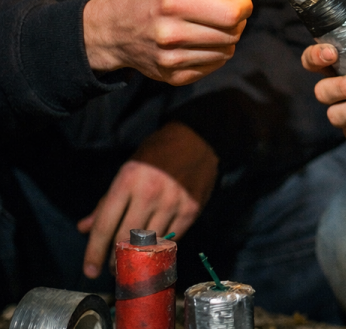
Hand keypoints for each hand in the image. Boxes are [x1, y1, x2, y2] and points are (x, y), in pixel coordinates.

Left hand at [77, 122, 217, 278]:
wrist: (197, 138)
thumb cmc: (157, 153)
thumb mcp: (128, 171)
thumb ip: (107, 201)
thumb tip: (85, 227)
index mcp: (128, 181)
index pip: (105, 225)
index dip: (94, 252)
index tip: (89, 270)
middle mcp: (149, 193)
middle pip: (125, 240)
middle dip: (115, 260)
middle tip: (113, 268)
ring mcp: (172, 202)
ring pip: (149, 244)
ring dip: (139, 258)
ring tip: (133, 262)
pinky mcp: (191, 209)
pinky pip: (172, 239)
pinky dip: (161, 246)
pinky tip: (155, 247)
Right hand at [83, 0, 252, 84]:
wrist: (114, 29)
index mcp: (174, 3)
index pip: (231, 13)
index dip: (243, 4)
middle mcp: (172, 34)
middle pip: (232, 33)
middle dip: (237, 19)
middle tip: (226, 8)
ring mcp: (173, 59)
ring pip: (226, 51)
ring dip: (227, 36)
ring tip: (212, 23)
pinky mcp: (175, 76)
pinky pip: (214, 65)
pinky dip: (216, 52)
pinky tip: (202, 39)